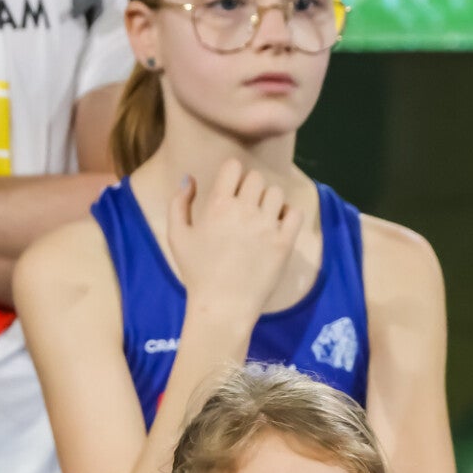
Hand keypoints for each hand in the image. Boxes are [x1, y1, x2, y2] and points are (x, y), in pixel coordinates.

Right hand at [165, 159, 303, 325]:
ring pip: (277, 192)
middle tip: (247, 205)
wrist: (223, 306)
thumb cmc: (197, 273)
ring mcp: (266, 227)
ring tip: (262, 216)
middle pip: (257, 178)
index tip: (231, 187)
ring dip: (270, 200)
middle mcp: (244, 211)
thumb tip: (190, 178)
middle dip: (251, 187)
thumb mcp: (177, 236)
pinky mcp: (284, 243)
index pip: (234, 166)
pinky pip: (294, 213)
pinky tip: (278, 226)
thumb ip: (179, 202)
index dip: (233, 173)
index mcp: (217, 205)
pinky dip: (288, 215)